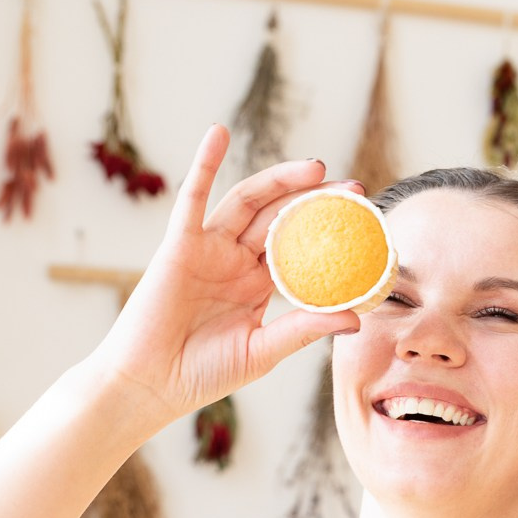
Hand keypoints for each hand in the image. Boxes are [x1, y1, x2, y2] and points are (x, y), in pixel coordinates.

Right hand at [93, 125, 360, 426]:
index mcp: (258, 285)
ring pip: (248, 202)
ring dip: (280, 180)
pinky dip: (203, 163)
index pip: (301, 249)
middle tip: (354, 188)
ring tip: (316, 167)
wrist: (151, 384)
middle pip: (281, 218)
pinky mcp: (179, 244)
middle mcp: (236, 262)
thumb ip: (303, 329)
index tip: (366, 222)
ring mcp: (208, 249)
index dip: (330, 233)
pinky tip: (218, 133)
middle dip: (316, 200)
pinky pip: (191, 197)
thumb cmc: (203, 374)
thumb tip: (356, 318)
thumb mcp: (263, 351)